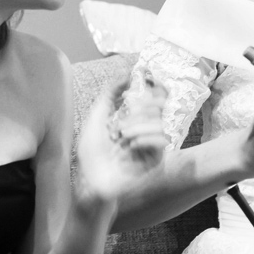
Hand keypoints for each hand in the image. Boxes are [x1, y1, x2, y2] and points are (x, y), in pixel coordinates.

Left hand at [76, 72, 169, 202]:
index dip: (156, 89)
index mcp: (135, 118)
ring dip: (138, 126)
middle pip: (160, 107)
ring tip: (121, 136)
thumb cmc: (92, 151)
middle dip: (141, 108)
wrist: (91, 178)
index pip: (156, 99)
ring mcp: (151, 146)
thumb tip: (127, 75)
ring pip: (160, 123)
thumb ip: (110, 93)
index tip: (150, 80)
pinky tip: (130, 146)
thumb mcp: (97, 116)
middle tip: (125, 117)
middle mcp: (146, 130)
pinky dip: (145, 139)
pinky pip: (161, 142)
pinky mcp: (155, 160)